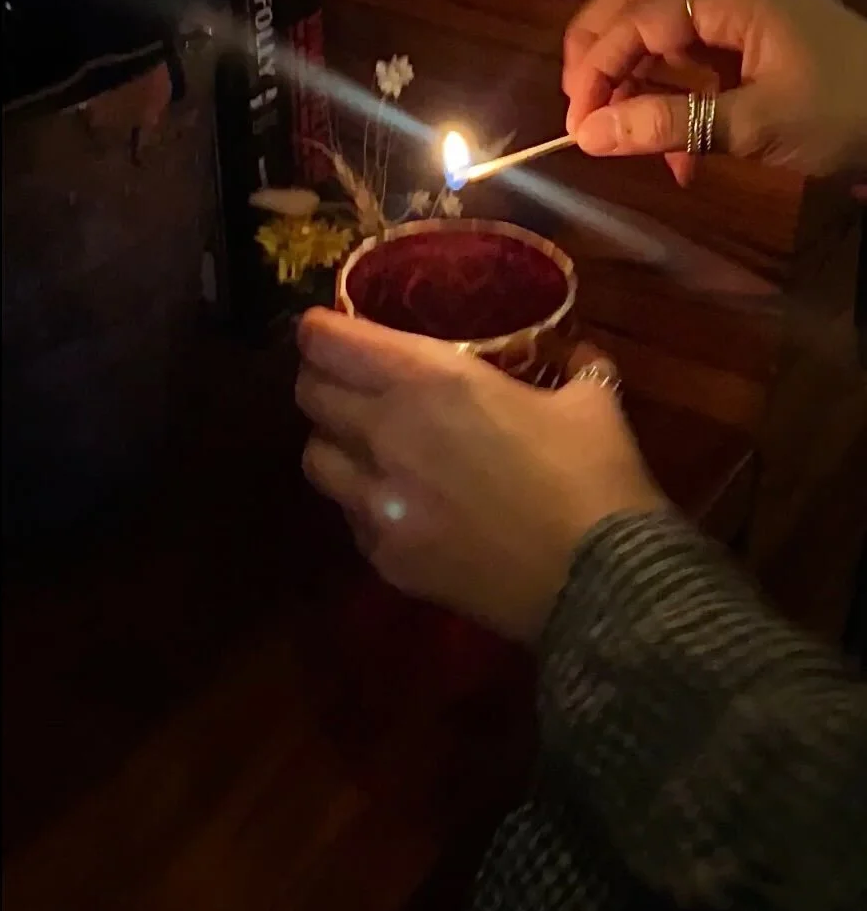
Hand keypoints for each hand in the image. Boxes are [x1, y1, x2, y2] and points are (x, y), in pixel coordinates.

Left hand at [296, 308, 665, 643]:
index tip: (325, 326)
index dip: (319, 329)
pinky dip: (361, 500)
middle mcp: (385, 435)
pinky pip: (349, 516)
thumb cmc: (594, 477)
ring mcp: (377, 504)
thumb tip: (574, 354)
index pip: (330, 342)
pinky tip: (397, 501)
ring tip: (361, 440)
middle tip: (347, 377)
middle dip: (321, 378)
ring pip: (316, 457)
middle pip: (310, 394)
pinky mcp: (384, 559)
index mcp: (428, 380)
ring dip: (332, 440)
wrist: (599, 584)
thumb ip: (573, 366)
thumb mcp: (592, 400)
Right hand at [563, 0, 866, 185]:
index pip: (641, 17)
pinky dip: (672, 102)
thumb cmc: (844, 115)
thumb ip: (667, 126)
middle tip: (578, 105)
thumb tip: (588, 136)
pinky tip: (674, 159)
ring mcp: (747, 18)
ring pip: (663, 31)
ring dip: (636, 82)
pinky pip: (694, 62)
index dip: (599, 67)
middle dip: (602, 52)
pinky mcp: (756, 49)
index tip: (575, 121)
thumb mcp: (753, 126)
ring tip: (620, 135)